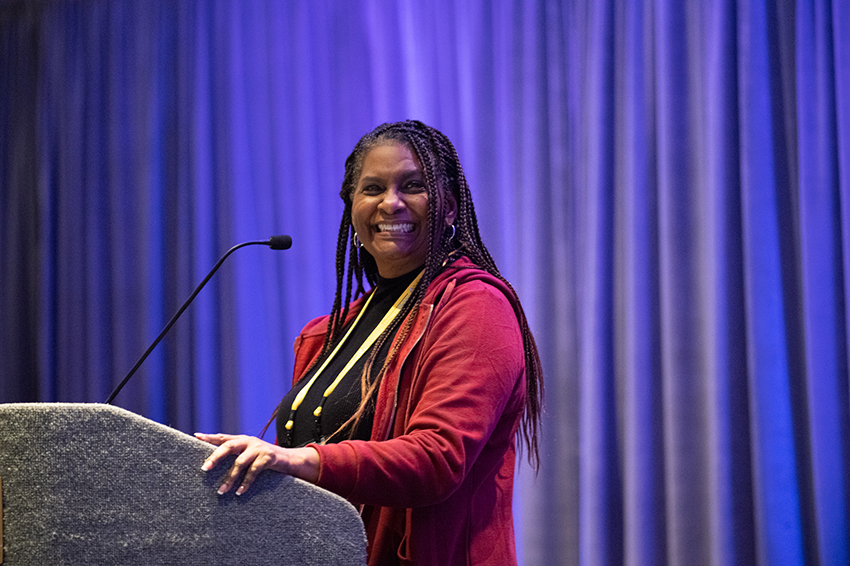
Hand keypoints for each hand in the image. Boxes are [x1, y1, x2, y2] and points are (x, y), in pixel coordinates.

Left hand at [194, 433, 319, 494]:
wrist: (290, 460)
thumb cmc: (265, 460)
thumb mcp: (250, 455)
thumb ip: (237, 456)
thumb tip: (214, 466)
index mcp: (243, 440)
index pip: (223, 437)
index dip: (210, 437)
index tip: (196, 436)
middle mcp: (249, 441)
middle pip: (229, 445)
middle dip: (216, 456)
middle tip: (205, 468)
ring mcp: (259, 448)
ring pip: (240, 462)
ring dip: (230, 478)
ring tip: (221, 491)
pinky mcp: (269, 457)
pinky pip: (253, 471)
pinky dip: (245, 482)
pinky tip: (239, 491)